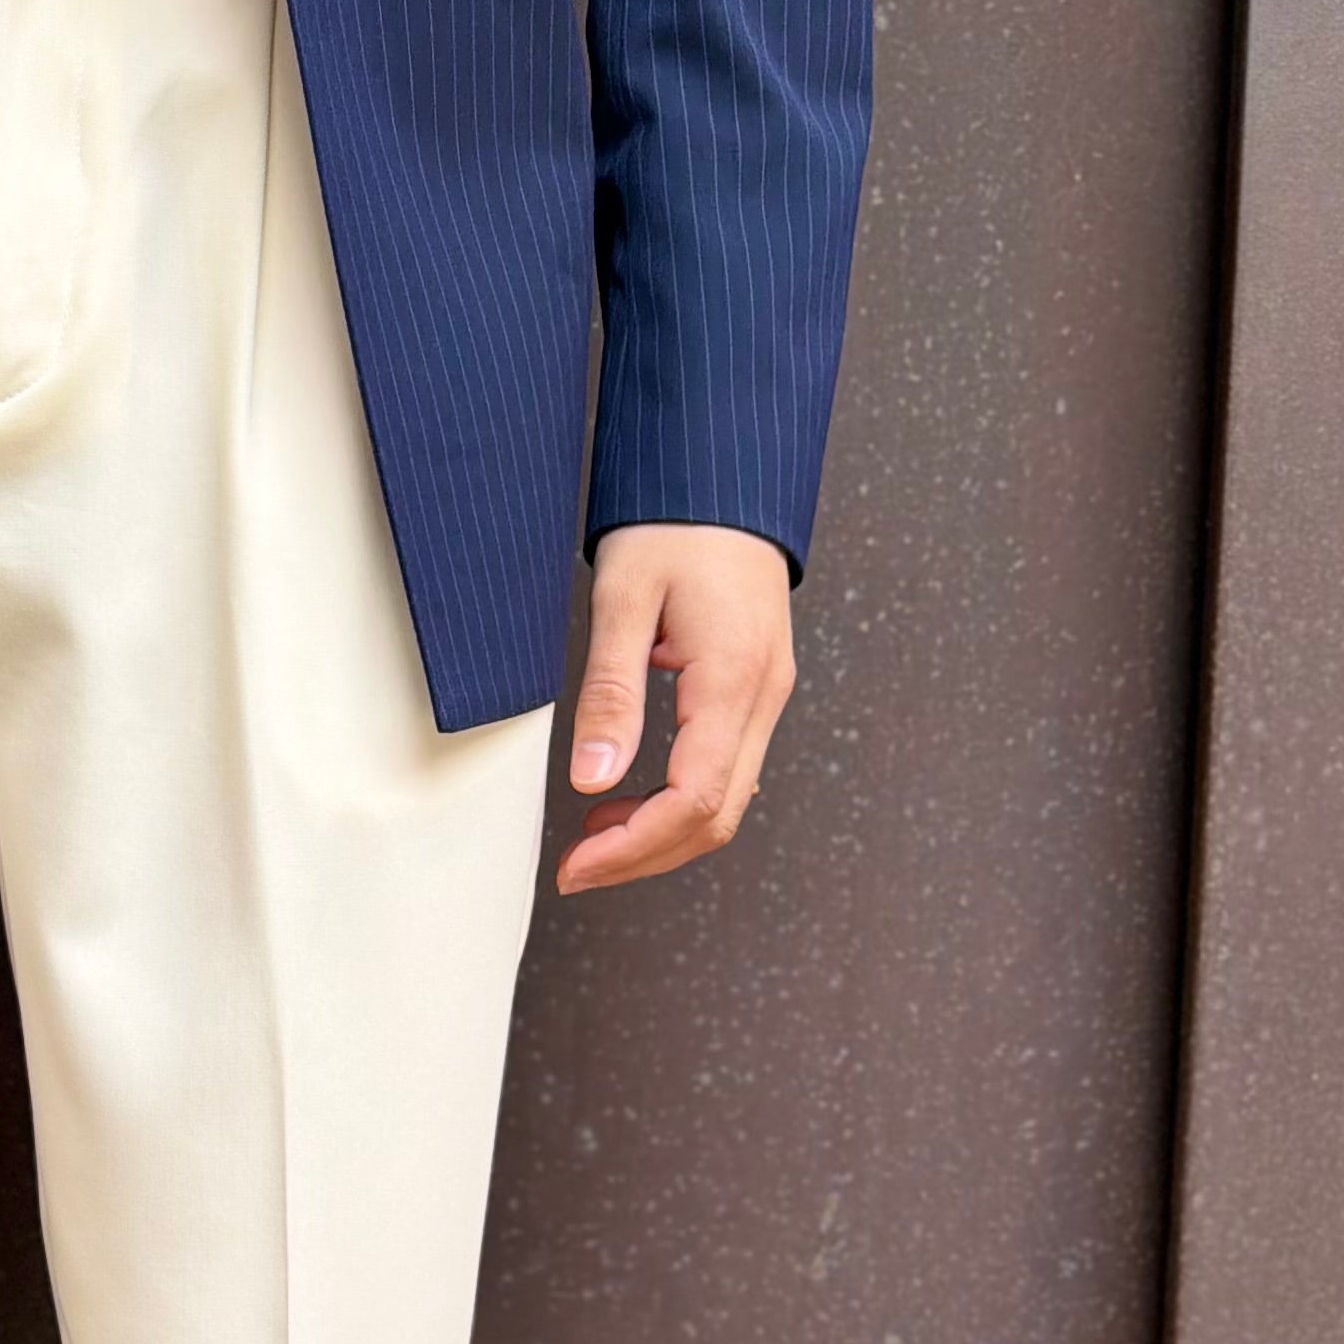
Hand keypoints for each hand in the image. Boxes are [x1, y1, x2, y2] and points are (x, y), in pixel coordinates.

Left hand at [558, 523, 797, 894]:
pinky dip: (677, 802)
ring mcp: (766, 695)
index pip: (693, 801)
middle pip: (716, 817)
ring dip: (660, 834)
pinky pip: (726, 770)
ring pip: (725, 802)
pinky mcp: (755, 690)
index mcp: (734, 678)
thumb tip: (592, 779)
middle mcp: (764, 695)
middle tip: (576, 868)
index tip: (577, 867)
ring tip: (592, 838)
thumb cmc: (673, 522)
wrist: (721, 474)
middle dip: (644, 857)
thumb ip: (611, 694)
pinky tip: (626, 797)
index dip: (633, 849)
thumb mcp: (623, 600)